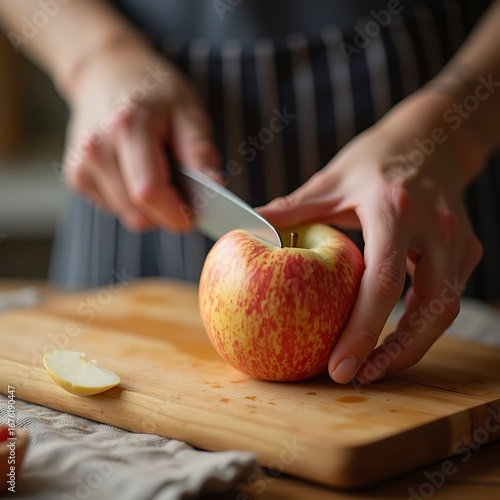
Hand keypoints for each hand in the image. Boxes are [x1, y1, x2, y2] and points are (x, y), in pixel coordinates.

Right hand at [63, 41, 219, 231]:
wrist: (106, 73)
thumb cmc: (154, 93)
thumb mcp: (188, 112)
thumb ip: (200, 152)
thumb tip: (215, 188)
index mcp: (128, 127)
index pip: (149, 191)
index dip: (176, 212)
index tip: (195, 215)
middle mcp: (97, 148)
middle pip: (138, 212)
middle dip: (167, 212)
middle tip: (183, 191)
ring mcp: (82, 163)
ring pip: (128, 216)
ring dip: (151, 209)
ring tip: (160, 174)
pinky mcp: (76, 176)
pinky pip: (115, 209)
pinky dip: (133, 202)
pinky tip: (137, 174)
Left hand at [258, 90, 484, 383]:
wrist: (433, 138)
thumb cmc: (376, 159)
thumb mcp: (331, 180)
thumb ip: (292, 208)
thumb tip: (251, 228)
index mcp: (395, 209)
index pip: (383, 283)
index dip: (363, 332)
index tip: (340, 367)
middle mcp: (435, 229)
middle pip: (428, 309)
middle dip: (396, 354)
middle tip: (357, 378)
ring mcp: (458, 241)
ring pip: (445, 310)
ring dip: (412, 345)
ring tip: (374, 367)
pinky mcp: (467, 250)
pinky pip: (446, 296)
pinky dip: (420, 323)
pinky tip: (392, 335)